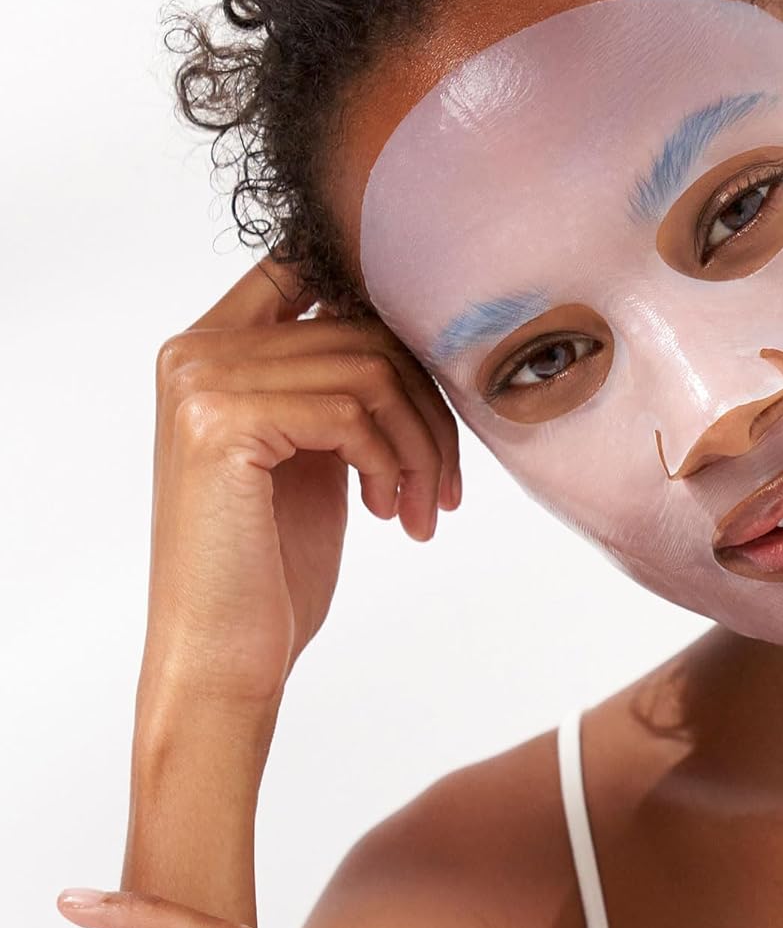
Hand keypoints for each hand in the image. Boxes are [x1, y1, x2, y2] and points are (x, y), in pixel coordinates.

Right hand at [145, 255, 460, 711]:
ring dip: (420, 444)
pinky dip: (390, 462)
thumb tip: (415, 324)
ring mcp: (201, 382)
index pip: (311, 271)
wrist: (222, 656)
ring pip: (369, 369)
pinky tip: (386, 511)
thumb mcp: (313, 450)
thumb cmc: (271, 563)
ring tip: (419, 506)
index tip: (431, 387)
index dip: (387, 314)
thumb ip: (337, 381)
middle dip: (427, 407)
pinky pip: (352, 411)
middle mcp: (194, 351)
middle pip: (362, 329)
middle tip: (444, 483)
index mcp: (209, 348)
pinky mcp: (219, 422)